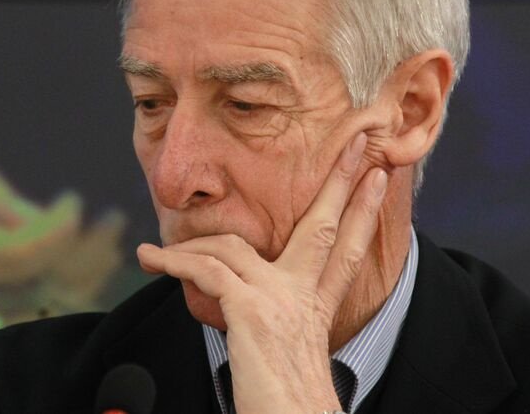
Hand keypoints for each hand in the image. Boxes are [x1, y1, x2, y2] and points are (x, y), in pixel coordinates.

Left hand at [137, 133, 385, 412]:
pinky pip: (205, 269)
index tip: (379, 177)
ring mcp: (281, 300)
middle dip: (344, 180)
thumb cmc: (282, 405)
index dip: (365, 210)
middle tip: (360, 143)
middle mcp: (305, 299)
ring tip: (159, 250)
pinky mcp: (252, 310)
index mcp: (317, 309)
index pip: (348, 250)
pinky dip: (171, 262)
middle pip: (327, 226)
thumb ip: (276, 321)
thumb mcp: (283, 354)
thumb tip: (242, 307)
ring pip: (234, 247)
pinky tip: (150, 258)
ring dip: (190, 246)